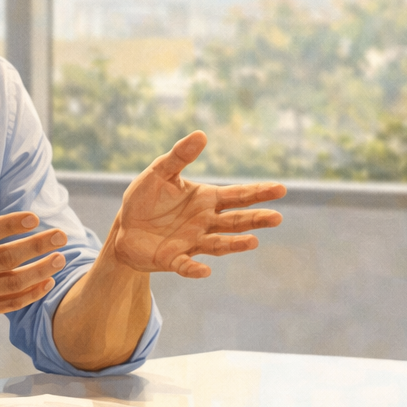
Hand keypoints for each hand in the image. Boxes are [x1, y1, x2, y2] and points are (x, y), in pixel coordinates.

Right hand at [0, 163, 67, 320]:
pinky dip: (30, 295)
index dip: (9, 225)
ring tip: (61, 258)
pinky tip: (48, 281)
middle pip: (3, 259)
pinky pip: (7, 304)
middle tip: (61, 236)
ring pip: (9, 284)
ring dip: (39, 272)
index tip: (35, 217)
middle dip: (36, 247)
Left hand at [109, 131, 284, 277]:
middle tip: (277, 218)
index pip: (238, 195)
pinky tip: (205, 271)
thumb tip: (201, 134)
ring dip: (235, 244)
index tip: (280, 189)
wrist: (126, 228)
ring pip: (218, 243)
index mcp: (207, 199)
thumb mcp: (160, 173)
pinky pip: (186, 265)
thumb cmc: (146, 198)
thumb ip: (180, 156)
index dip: (259, 192)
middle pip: (236, 221)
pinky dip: (195, 269)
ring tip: (253, 241)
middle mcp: (206, 222)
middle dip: (256, 219)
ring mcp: (192, 242)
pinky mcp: (173, 259)